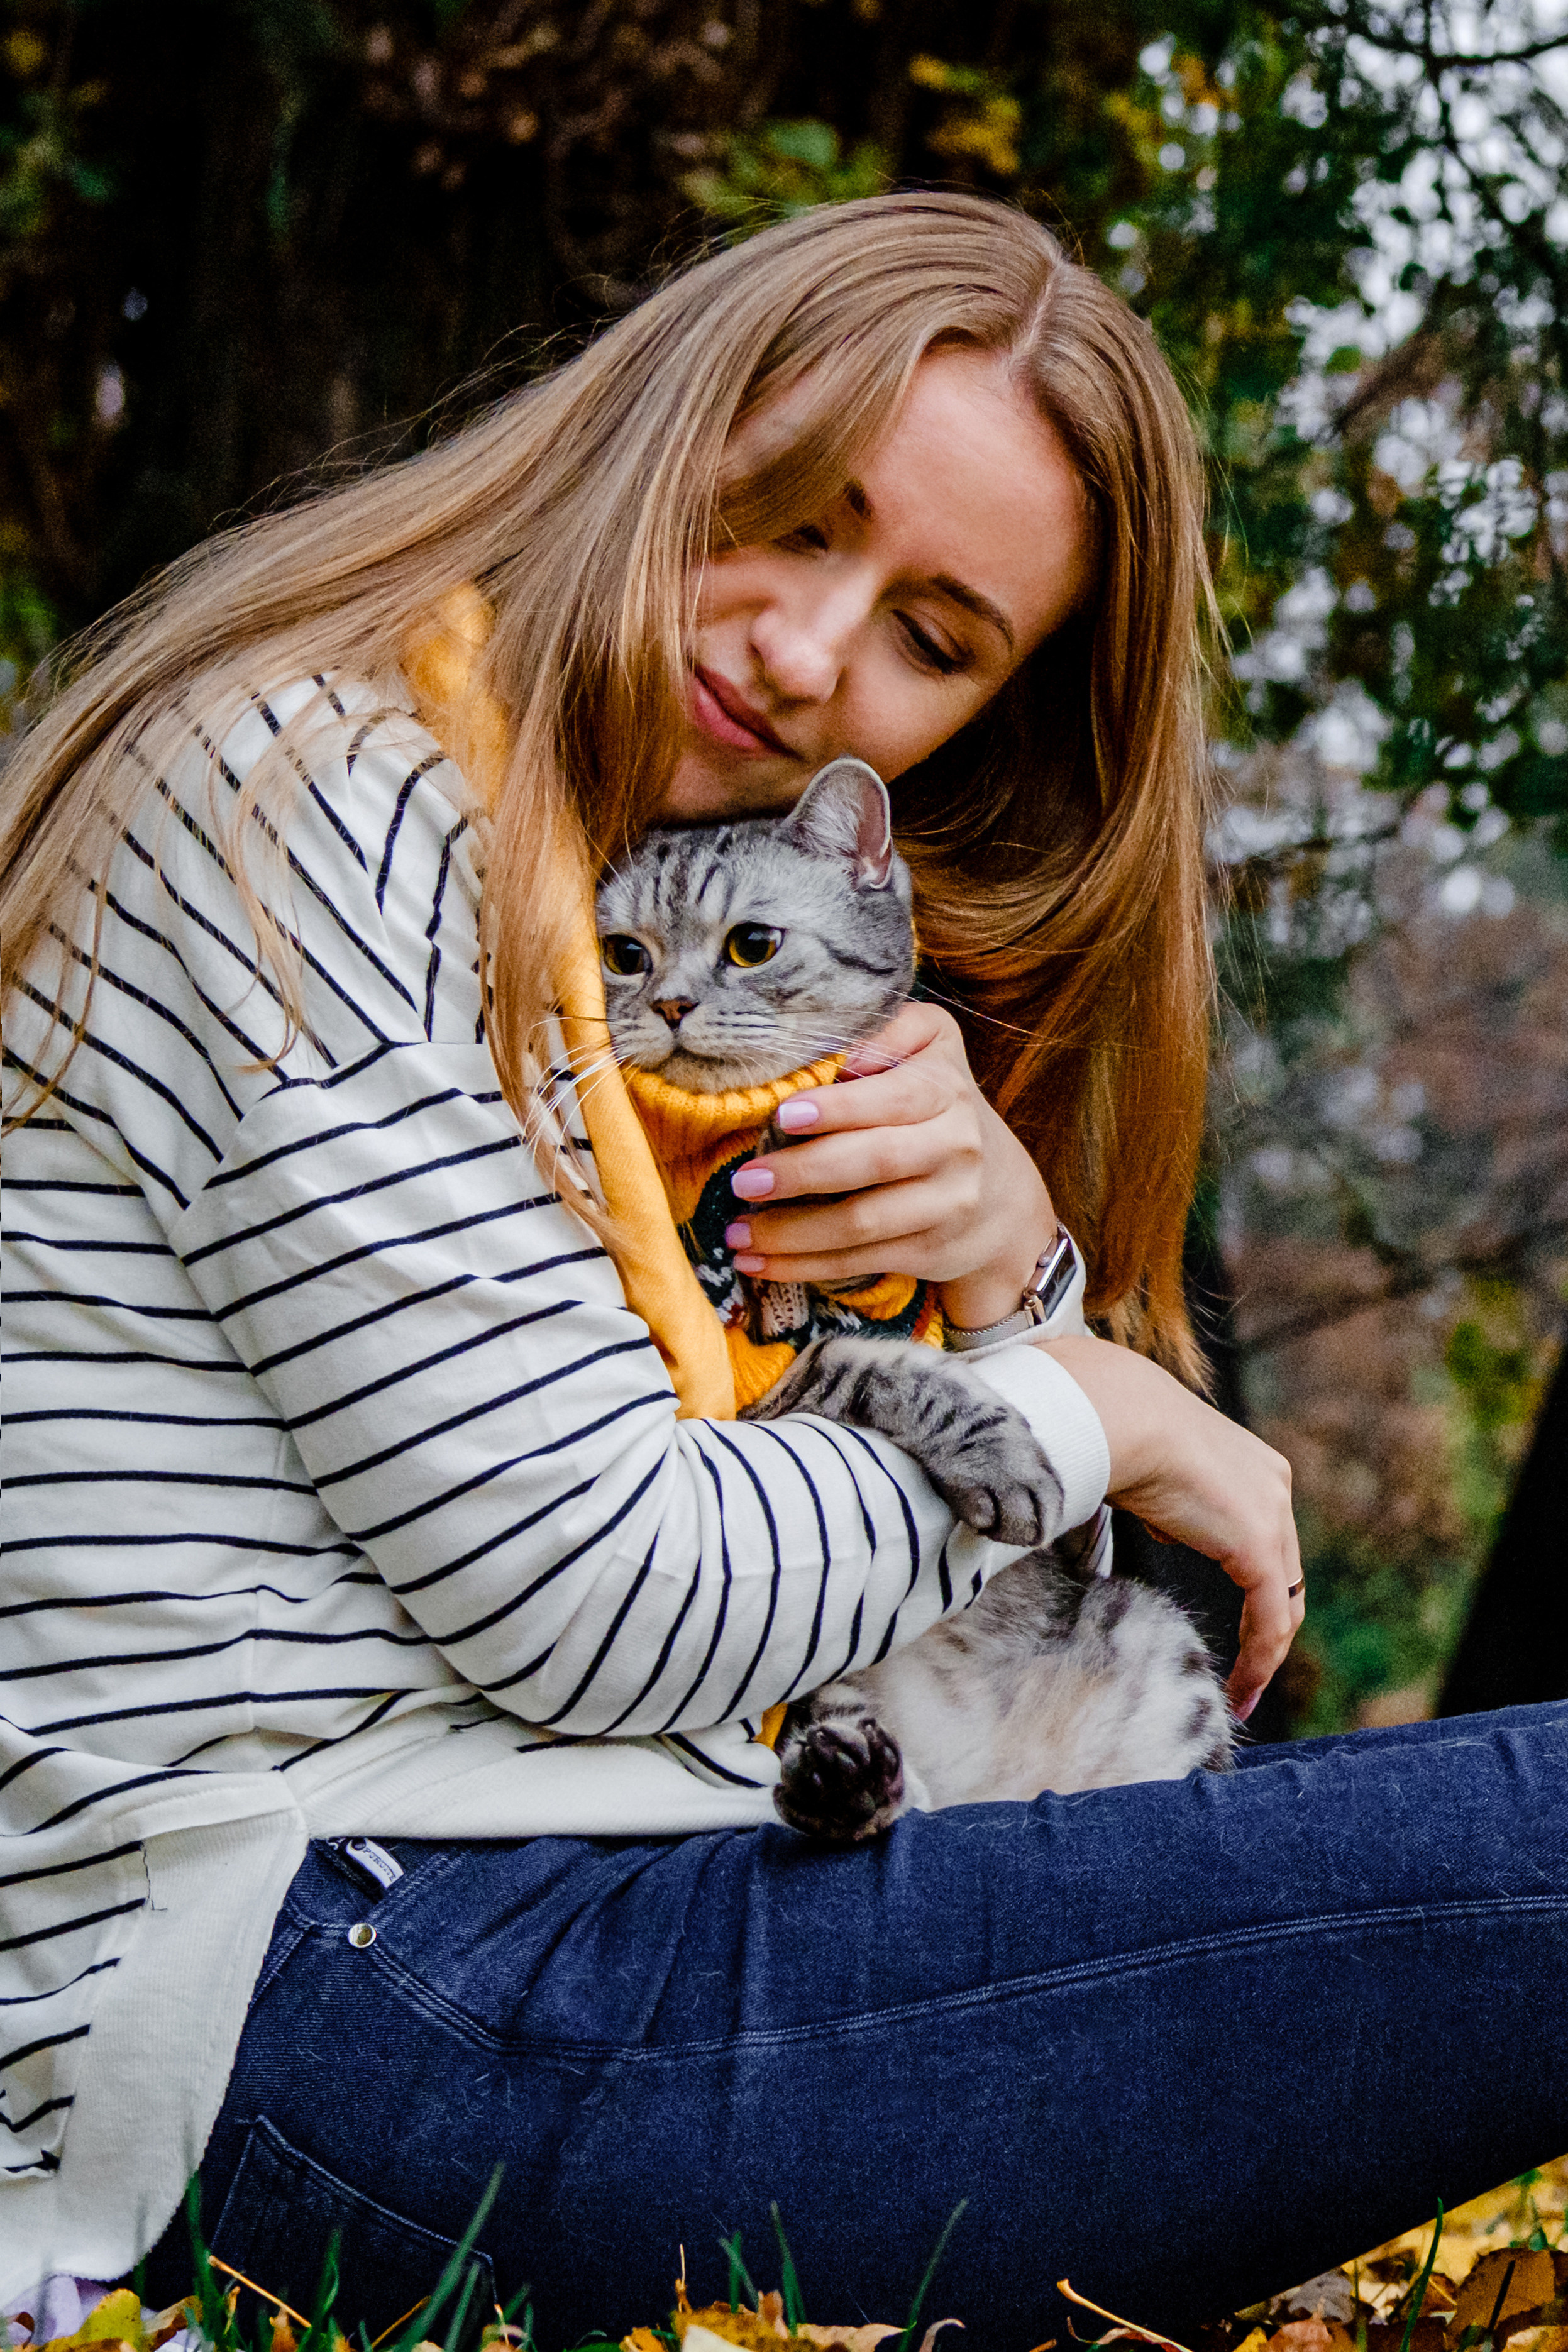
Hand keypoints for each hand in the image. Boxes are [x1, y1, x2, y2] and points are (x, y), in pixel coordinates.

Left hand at [722, 1000, 1056, 1322]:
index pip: (895, 1099)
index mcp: (945, 1090)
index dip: (841, 1108)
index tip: (784, 1115)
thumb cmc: (938, 1106)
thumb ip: (892, 1028)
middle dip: (803, 1173)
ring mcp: (945, 1205)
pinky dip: (803, 1266)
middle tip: (745, 1181)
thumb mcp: (932, 1046)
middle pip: (876, 1162)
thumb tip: (840, 1051)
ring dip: (792, 1232)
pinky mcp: (928, 1251)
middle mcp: (954, 1147)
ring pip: (863, 1223)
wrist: (1000, 1195)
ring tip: (737, 1231)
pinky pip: (859, 1261)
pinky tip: (757, 1262)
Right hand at [1040, 1334, 1302, 1719]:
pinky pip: (1271, 1619)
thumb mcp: (1153, 1471)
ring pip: (1285, 1602)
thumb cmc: (1115, 1434)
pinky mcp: (1258, 1546)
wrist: (1119, 1418)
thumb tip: (1165, 1527)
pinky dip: (1260, 1659)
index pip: (1268, 1542)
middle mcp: (1275, 1487)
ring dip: (1265, 1654)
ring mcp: (1273, 1515)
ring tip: (1240, 1694)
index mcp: (1254, 1467)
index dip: (1258, 1590)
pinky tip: (1239, 1689)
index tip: (1239, 1629)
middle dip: (1268, 1629)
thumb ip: (1171, 1504)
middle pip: (1285, 1575)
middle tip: (1245, 1674)